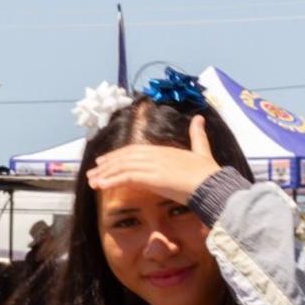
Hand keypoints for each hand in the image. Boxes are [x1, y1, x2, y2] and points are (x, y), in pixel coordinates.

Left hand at [86, 115, 220, 204]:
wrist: (213, 184)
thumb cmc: (209, 173)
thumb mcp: (202, 151)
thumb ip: (198, 135)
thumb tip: (199, 119)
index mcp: (164, 150)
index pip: (134, 150)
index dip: (118, 155)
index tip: (105, 161)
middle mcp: (156, 155)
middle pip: (125, 157)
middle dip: (107, 165)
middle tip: (92, 171)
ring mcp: (152, 165)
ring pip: (122, 167)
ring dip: (104, 174)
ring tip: (91, 181)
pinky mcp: (151, 177)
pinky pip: (125, 177)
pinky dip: (110, 181)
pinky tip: (100, 186)